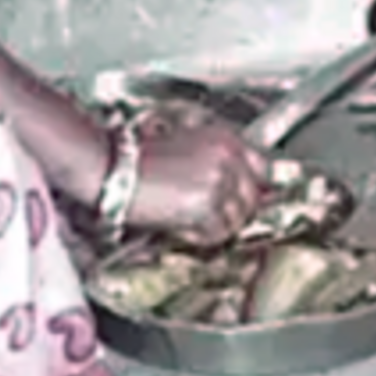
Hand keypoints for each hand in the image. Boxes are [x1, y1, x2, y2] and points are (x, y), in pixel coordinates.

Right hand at [124, 112, 269, 245]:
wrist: (112, 168)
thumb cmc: (137, 158)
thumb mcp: (184, 147)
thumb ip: (216, 163)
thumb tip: (236, 189)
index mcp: (224, 139)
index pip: (263, 166)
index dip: (258, 187)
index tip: (255, 200)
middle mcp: (228, 158)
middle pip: (252, 198)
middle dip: (234, 212)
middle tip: (209, 217)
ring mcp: (220, 183)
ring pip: (235, 220)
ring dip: (215, 226)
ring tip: (188, 220)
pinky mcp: (206, 207)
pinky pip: (215, 234)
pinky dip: (199, 236)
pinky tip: (179, 226)